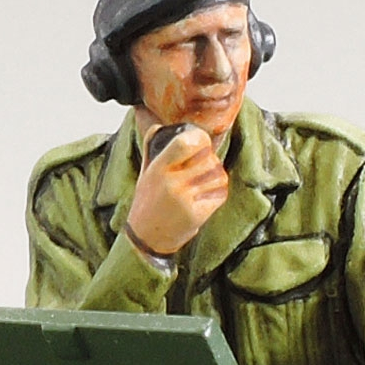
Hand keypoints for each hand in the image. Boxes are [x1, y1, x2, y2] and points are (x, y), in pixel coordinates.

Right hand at [125, 124, 227, 255]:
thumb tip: (157, 127)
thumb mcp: (144, 174)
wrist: (146, 238)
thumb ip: (151, 149)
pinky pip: (219, 194)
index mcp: (159, 168)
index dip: (199, 137)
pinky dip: (219, 191)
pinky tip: (209, 194)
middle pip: (208, 159)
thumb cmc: (146, 203)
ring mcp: (186, 199)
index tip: (202, 140)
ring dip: (217, 175)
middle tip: (206, 164)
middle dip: (211, 159)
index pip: (184, 142)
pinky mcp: (197, 214)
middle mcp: (172, 182)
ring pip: (218, 176)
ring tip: (208, 179)